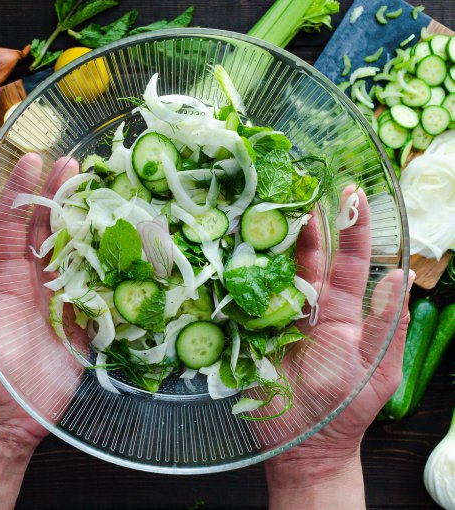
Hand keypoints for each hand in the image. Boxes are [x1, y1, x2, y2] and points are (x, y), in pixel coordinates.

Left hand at [0, 154, 81, 508]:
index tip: (33, 161)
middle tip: (76, 164)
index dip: (22, 192)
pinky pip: (100, 287)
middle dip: (60, 195)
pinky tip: (127, 241)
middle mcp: (33, 279)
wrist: (7, 420)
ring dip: (88, 221)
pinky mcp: (85, 318)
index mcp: (2, 276)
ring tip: (103, 192)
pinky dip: (113, 265)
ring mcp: (62, 297)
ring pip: (77, 251)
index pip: (12, 224)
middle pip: (49, 228)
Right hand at [264, 187, 413, 508]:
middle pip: (307, 257)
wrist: (302, 446)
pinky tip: (231, 251)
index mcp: (344, 312)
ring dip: (270, 241)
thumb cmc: (344, 409)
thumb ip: (387, 325)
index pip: (349, 261)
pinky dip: (239, 275)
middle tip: (299, 186)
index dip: (351, 228)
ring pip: (275, 271)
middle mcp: (311, 306)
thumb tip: (401, 277)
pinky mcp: (251, 330)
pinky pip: (245, 299)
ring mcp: (278, 316)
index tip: (351, 192)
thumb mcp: (376, 370)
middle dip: (306, 223)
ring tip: (263, 207)